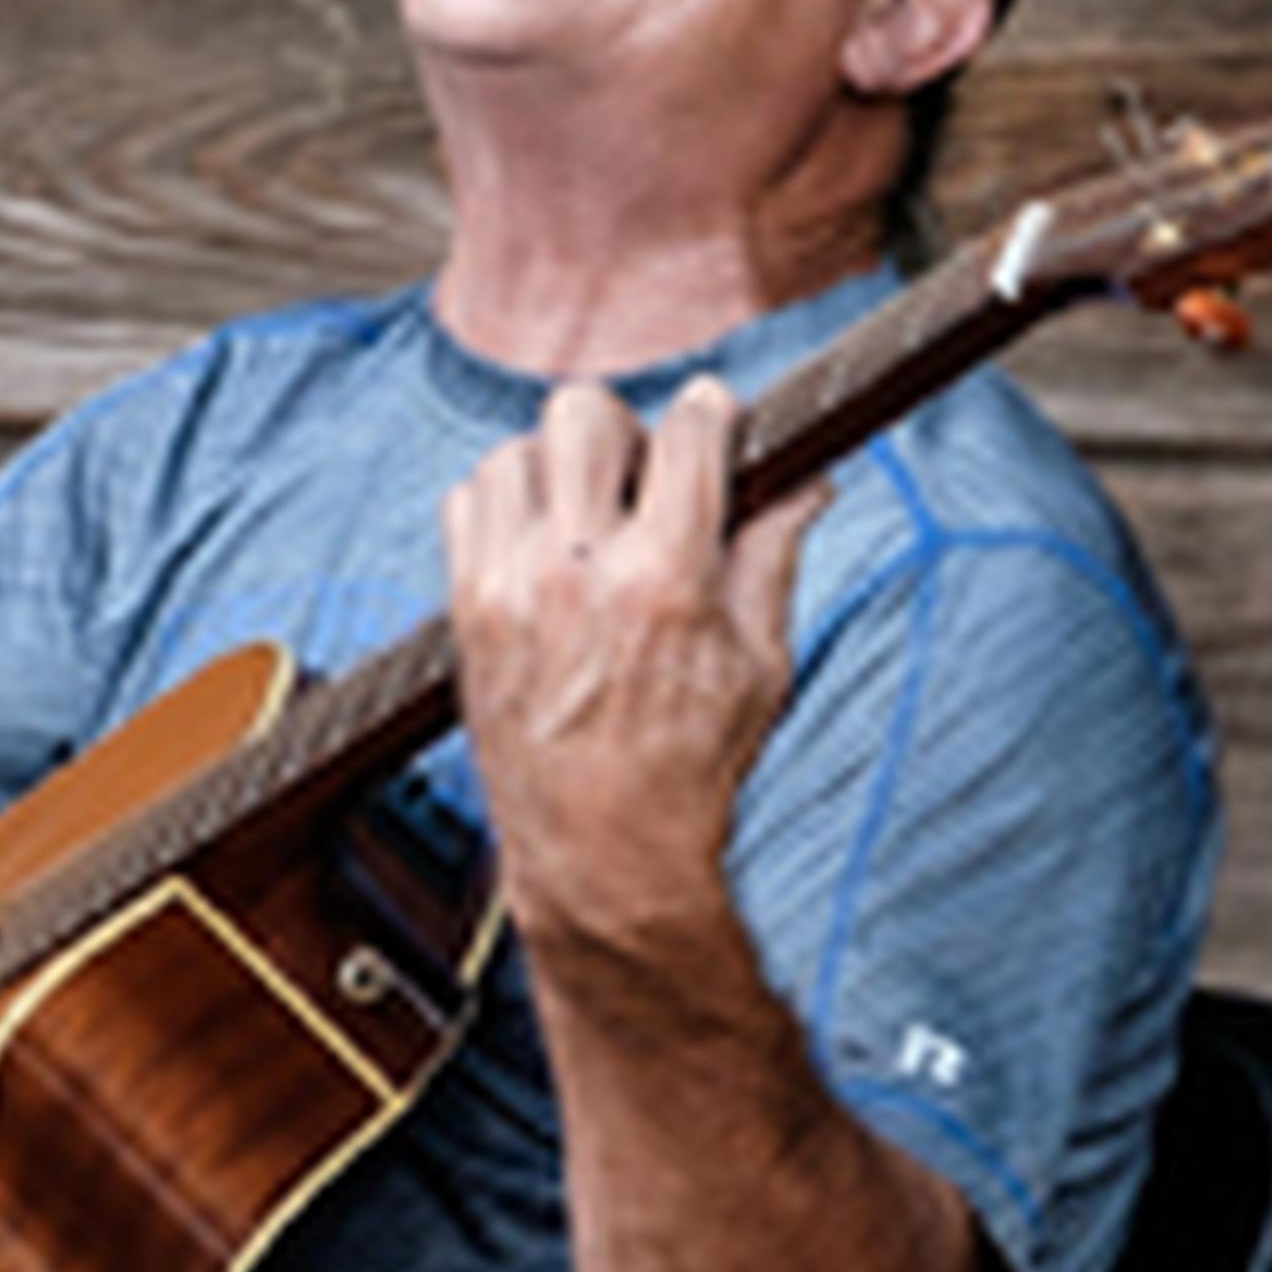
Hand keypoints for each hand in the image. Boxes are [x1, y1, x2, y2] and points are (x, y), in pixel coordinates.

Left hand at [441, 375, 826, 968]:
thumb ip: (774, 554)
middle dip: (624, 434)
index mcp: (665, 577)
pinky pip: (466, 502)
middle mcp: (576, 569)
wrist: (599, 858)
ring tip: (587, 519)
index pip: (687, 431)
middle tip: (644, 483)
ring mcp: (508, 586)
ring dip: (555, 468)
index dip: (711, 413)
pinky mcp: (465, 609)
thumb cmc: (689, 772)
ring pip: (514, 450)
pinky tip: (539, 544)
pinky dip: (502, 504)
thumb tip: (806, 479)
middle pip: (584, 414)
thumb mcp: (760, 665)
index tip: (715, 420)